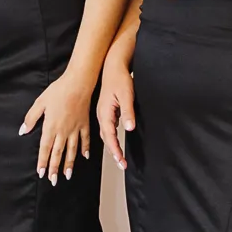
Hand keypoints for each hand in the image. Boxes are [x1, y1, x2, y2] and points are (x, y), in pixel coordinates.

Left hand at [20, 72, 92, 184]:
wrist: (78, 83)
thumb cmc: (58, 91)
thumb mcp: (39, 103)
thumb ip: (31, 118)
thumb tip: (23, 130)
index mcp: (51, 127)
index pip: (45, 149)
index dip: (42, 162)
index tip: (41, 173)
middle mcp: (63, 131)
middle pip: (58, 153)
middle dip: (54, 168)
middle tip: (53, 180)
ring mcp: (75, 129)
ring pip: (72, 150)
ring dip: (69, 164)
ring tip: (67, 175)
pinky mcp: (84, 124)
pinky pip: (85, 140)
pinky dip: (85, 149)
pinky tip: (84, 157)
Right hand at [97, 50, 135, 170]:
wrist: (112, 66)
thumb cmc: (119, 79)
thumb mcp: (127, 95)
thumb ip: (128, 112)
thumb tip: (129, 128)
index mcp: (105, 113)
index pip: (110, 137)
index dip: (116, 151)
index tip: (122, 162)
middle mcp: (101, 116)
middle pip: (107, 139)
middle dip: (114, 153)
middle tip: (122, 165)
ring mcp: (103, 114)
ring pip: (106, 135)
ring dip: (113, 147)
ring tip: (119, 157)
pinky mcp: (106, 111)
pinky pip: (107, 128)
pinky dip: (111, 138)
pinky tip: (115, 141)